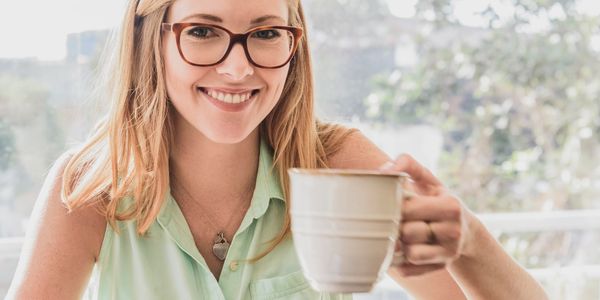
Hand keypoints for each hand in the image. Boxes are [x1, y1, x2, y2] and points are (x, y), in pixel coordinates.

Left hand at [382, 154, 476, 276]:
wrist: (466, 231)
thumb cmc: (438, 200)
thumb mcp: (428, 180)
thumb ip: (407, 165)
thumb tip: (384, 170)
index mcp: (450, 206)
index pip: (408, 208)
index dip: (393, 206)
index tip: (390, 203)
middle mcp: (453, 231)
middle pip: (407, 232)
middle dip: (396, 225)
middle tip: (394, 219)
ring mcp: (449, 253)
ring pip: (410, 253)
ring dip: (399, 243)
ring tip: (400, 233)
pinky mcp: (440, 267)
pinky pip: (409, 269)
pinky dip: (400, 261)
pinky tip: (401, 249)